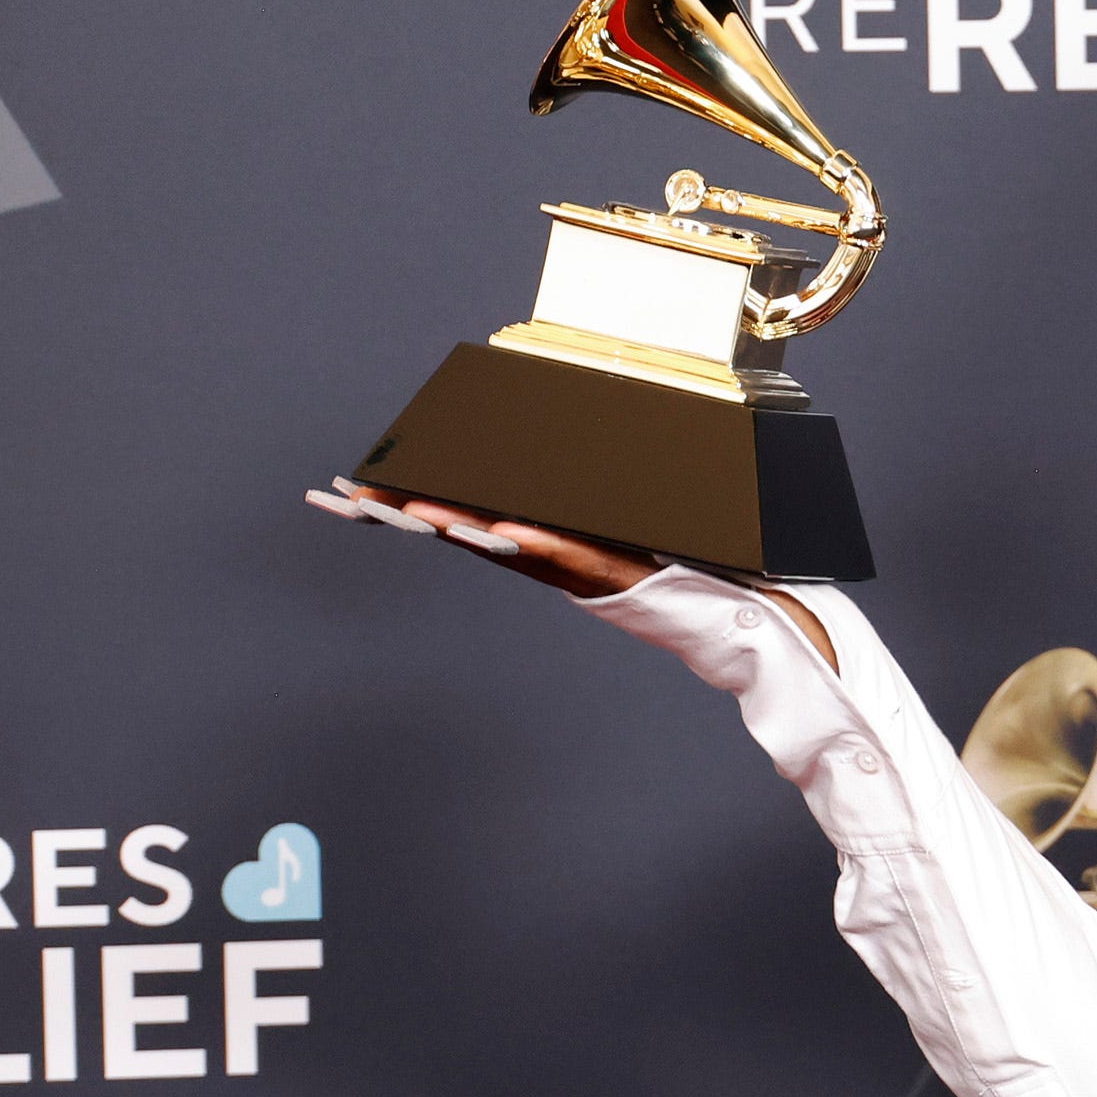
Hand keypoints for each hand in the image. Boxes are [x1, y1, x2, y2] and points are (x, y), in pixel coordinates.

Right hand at [306, 482, 832, 661]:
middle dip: (413, 514)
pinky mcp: (624, 577)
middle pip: (473, 530)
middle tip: (358, 500)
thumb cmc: (679, 567)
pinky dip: (545, 544)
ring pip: (514, 545)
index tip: (356, 492)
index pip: (468, 515)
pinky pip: (578, 557)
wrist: (740, 613)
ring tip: (415, 511)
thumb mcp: (616, 530)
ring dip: (463, 526)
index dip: (412, 503)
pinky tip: (508, 528)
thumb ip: (574, 515)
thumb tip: (533, 483)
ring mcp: (587, 569)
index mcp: (548, 539)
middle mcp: (558, 556)